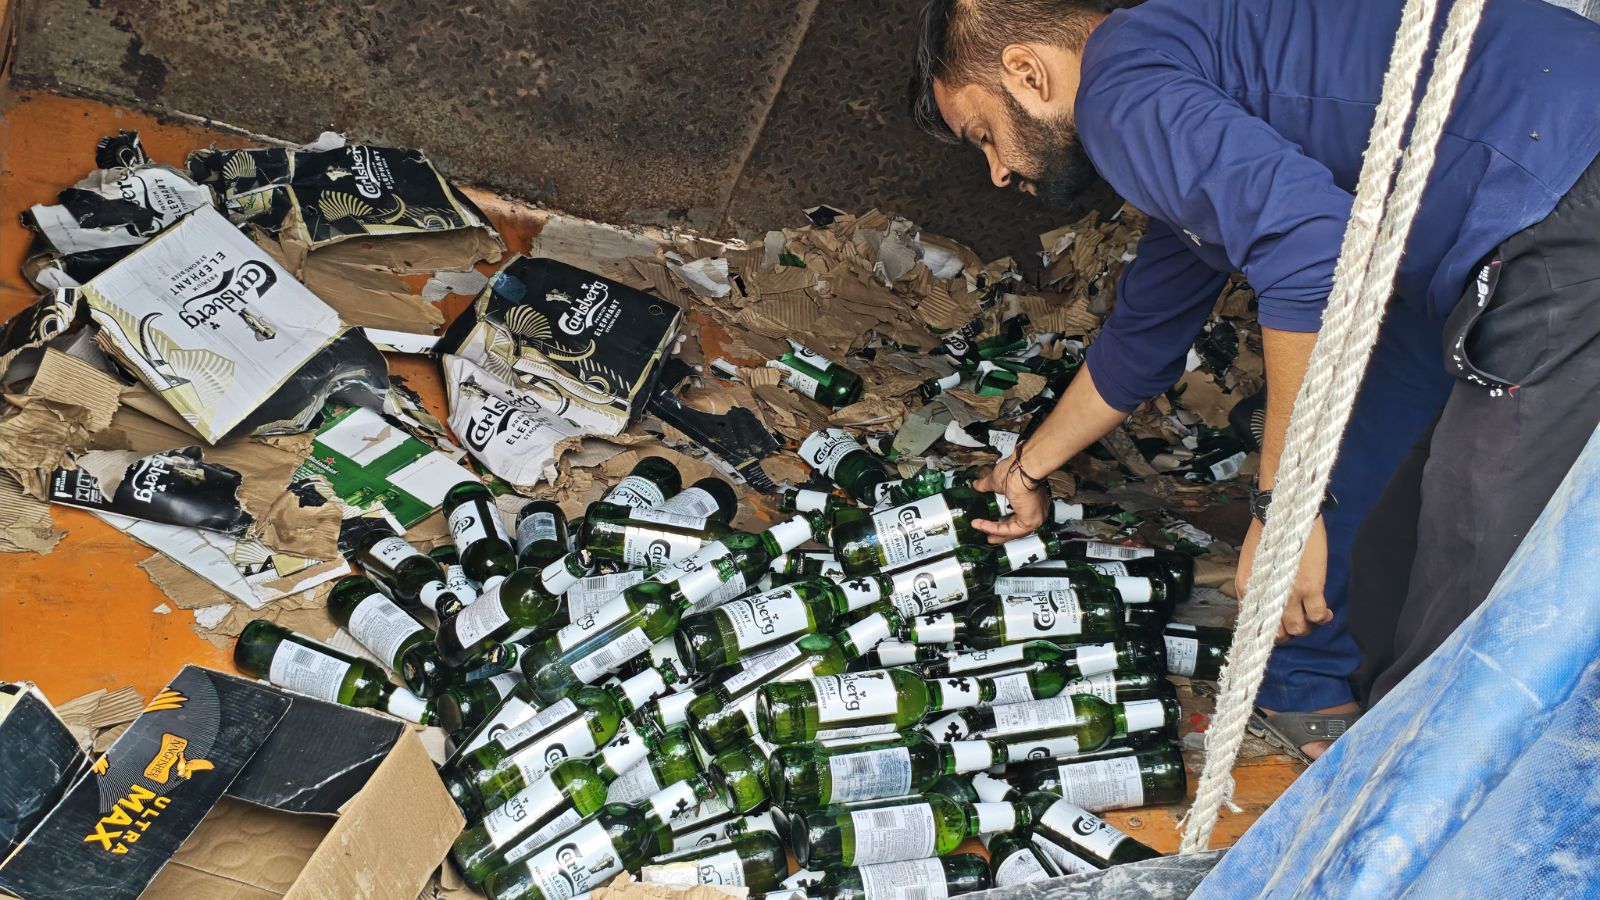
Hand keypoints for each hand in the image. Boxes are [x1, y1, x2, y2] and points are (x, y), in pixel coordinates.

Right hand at [971, 454, 1049, 543]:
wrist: (1022, 470)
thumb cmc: (1016, 470)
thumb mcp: (996, 481)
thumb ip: (986, 485)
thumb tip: (976, 485)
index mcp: (1031, 500)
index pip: (1017, 516)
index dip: (1004, 521)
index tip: (993, 524)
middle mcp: (1036, 510)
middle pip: (1015, 527)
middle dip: (1000, 533)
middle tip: (989, 537)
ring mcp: (1034, 516)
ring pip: (1012, 530)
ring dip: (994, 531)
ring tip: (981, 530)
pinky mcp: (1029, 522)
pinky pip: (1009, 530)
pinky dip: (994, 528)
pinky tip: (983, 525)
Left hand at [1236, 514, 1330, 643]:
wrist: (1281, 512)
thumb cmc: (1268, 536)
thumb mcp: (1251, 565)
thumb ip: (1255, 586)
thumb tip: (1264, 605)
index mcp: (1246, 589)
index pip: (1253, 625)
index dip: (1267, 631)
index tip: (1279, 626)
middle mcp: (1264, 596)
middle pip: (1277, 634)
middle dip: (1288, 633)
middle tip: (1297, 620)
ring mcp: (1287, 593)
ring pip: (1298, 629)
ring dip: (1306, 627)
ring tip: (1311, 615)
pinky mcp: (1309, 587)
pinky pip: (1317, 616)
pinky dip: (1322, 619)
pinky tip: (1325, 613)